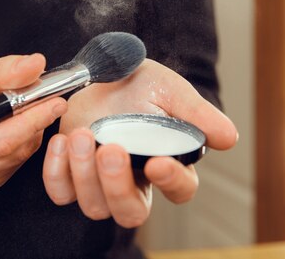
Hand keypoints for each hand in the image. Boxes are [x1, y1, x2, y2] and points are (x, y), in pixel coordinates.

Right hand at [0, 54, 66, 192]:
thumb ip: (3, 70)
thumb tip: (35, 65)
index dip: (32, 121)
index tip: (56, 102)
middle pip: (9, 152)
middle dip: (36, 124)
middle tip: (54, 102)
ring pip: (16, 159)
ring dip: (32, 134)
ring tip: (32, 109)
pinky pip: (13, 166)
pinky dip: (23, 145)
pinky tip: (19, 127)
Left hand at [42, 59, 236, 227]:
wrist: (101, 73)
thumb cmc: (139, 84)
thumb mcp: (170, 90)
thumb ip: (196, 113)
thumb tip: (229, 138)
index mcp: (166, 163)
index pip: (179, 189)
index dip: (171, 181)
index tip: (158, 162)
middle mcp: (134, 181)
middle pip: (131, 212)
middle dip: (118, 185)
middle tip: (111, 149)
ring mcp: (100, 182)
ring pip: (94, 206)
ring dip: (85, 174)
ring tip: (82, 136)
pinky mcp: (70, 174)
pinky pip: (61, 193)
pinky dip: (56, 172)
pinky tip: (61, 141)